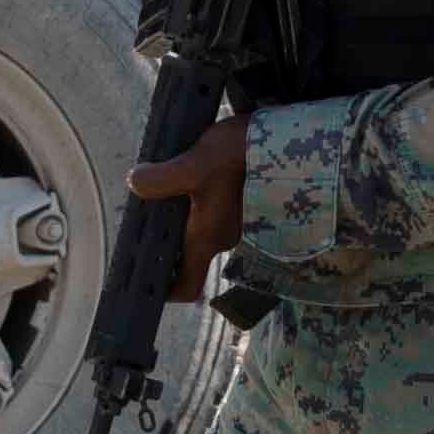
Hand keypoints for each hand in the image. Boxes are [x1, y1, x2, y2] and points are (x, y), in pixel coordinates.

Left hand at [139, 104, 247, 280]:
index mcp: (207, 238)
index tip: (149, 279)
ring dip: (190, 210)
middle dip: (170, 234)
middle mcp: (225, 238)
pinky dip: (210, 196)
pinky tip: (203, 168)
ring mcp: (243, 222)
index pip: (186, 285)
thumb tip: (135, 182)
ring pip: (208, 225)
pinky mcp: (255, 203)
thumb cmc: (247, 159)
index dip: (166, 290)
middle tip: (151, 207)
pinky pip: (225, 209)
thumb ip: (162, 178)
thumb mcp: (196, 165)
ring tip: (176, 178)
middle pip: (191, 249)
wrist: (298, 143)